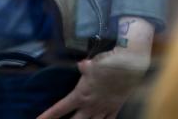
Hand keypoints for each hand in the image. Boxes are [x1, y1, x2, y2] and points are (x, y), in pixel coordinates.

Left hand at [36, 46, 150, 118]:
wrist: (130, 67)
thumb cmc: (106, 64)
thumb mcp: (90, 64)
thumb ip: (83, 68)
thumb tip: (81, 66)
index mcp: (80, 95)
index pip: (59, 108)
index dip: (48, 116)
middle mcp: (91, 106)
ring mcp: (104, 109)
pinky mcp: (116, 109)